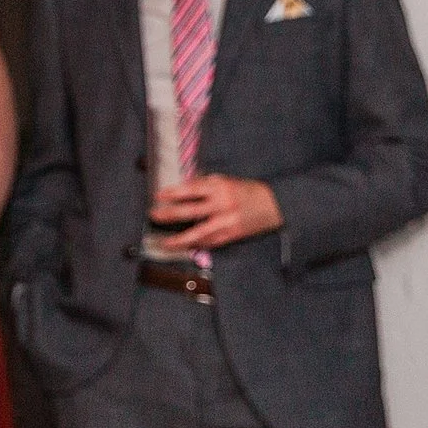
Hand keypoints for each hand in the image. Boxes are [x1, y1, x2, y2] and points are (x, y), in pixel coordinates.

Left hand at [148, 175, 282, 252]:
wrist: (274, 205)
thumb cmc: (246, 190)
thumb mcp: (226, 181)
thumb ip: (205, 185)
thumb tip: (181, 189)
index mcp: (220, 187)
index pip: (191, 189)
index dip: (173, 193)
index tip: (158, 196)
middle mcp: (222, 204)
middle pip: (190, 211)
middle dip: (169, 214)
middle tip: (153, 215)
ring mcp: (227, 222)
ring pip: (199, 233)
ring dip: (179, 239)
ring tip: (164, 242)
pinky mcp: (232, 235)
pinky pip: (210, 242)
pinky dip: (196, 244)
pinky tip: (183, 246)